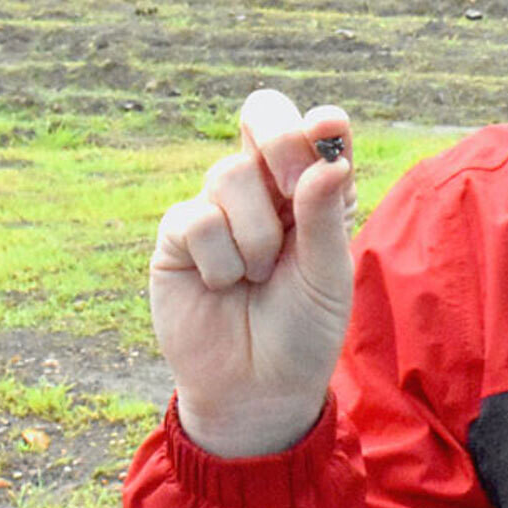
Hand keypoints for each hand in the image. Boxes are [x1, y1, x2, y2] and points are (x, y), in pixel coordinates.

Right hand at [149, 89, 356, 456]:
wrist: (257, 390)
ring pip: (231, 175)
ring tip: (258, 277)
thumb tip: (329, 160)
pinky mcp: (178, 235)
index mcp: (313, 188)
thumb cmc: (303, 331)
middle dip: (280, 147)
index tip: (326, 129)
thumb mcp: (327, 276)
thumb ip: (325, 216)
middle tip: (291, 195)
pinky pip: (197, 219)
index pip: (313, 128)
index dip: (316, 122)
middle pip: (263, 118)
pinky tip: (223, 286)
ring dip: (256, 236)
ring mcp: (219, 206)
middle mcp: (266, 187)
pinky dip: (221, 261)